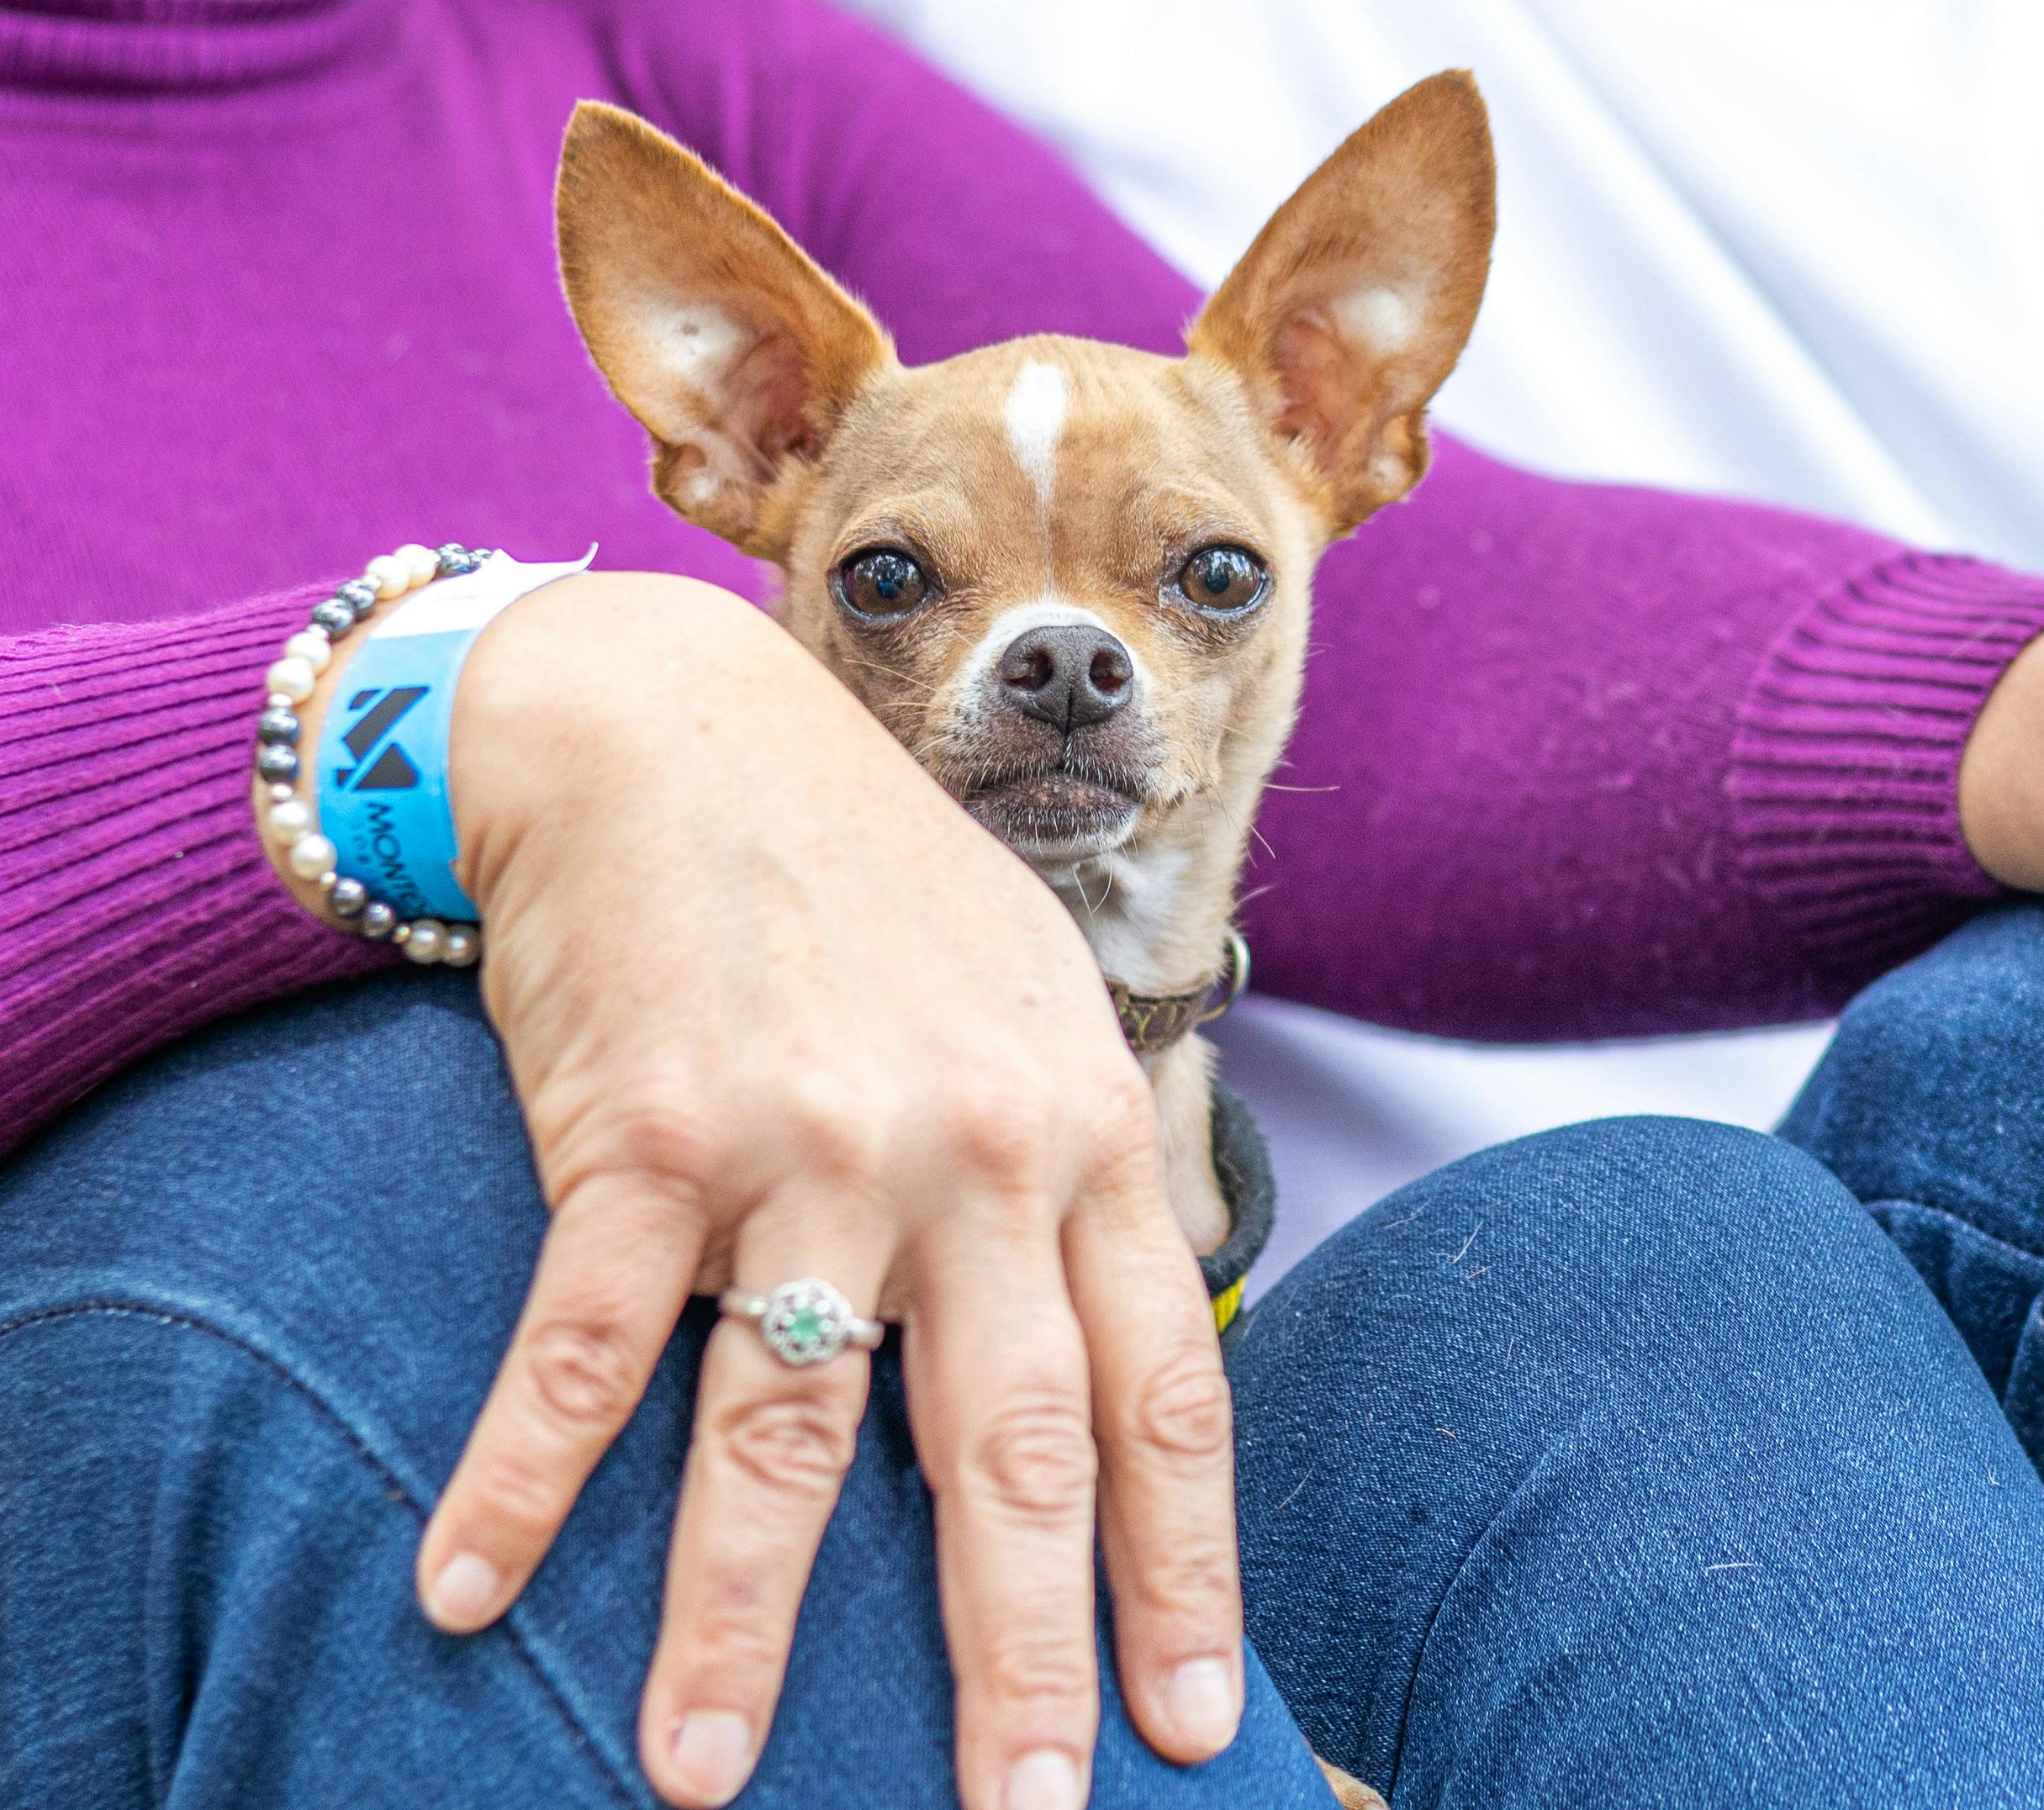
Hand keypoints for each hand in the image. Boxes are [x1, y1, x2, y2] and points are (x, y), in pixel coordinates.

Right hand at [332, 573, 1240, 1809]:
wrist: (681, 727)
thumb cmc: (875, 887)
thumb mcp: (1038, 1005)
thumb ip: (1093, 1179)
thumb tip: (1148, 1354)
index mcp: (1086, 1129)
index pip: (1162, 1393)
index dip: (1180, 1570)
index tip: (1193, 1718)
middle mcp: (970, 1147)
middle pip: (1009, 1449)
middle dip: (1020, 1657)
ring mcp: (807, 1142)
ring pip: (784, 1434)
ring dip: (736, 1627)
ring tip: (704, 1782)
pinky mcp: (642, 1133)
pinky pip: (579, 1346)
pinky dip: (519, 1479)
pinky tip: (462, 1590)